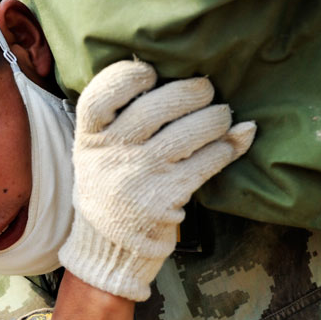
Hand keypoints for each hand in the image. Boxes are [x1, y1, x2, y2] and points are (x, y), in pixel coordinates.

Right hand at [58, 60, 255, 300]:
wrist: (110, 247)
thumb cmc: (114, 183)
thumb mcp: (104, 151)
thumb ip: (129, 116)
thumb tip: (194, 84)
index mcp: (90, 138)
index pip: (99, 98)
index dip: (126, 77)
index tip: (150, 72)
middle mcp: (109, 156)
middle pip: (152, 108)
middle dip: (189, 92)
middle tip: (206, 89)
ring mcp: (137, 178)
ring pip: (186, 134)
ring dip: (215, 119)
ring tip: (223, 115)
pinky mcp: (164, 200)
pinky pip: (204, 164)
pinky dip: (224, 149)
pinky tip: (230, 144)